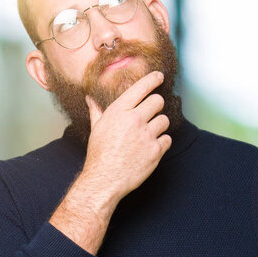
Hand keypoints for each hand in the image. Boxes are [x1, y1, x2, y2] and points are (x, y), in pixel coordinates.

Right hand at [81, 71, 171, 201]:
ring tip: (149, 134)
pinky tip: (151, 147)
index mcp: (119, 111)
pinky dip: (162, 143)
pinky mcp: (156, 150)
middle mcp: (134, 119)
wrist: (104, 179)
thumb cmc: (99, 154)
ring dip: (160, 125)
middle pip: (158, 101)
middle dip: (156, 106)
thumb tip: (90, 98)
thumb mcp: (96, 129)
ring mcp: (146, 135)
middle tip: (151, 114)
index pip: (141, 87)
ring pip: (165, 120)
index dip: (153, 79)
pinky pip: (167, 139)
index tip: (159, 76)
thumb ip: (97, 111)